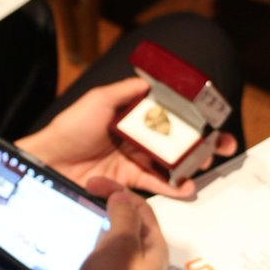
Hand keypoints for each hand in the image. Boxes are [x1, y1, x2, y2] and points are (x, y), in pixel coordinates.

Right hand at [8, 178, 167, 269]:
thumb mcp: (120, 247)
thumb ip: (123, 218)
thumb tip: (122, 197)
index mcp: (150, 248)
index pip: (139, 208)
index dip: (117, 190)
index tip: (88, 183)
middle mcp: (136, 266)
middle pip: (111, 233)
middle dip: (85, 219)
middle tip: (63, 207)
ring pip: (83, 262)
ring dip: (57, 254)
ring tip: (35, 241)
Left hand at [16, 77, 237, 199]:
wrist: (47, 162)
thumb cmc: (69, 128)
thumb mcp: (97, 101)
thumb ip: (125, 92)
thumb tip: (150, 83)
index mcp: (131, 116)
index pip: (169, 115)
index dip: (193, 117)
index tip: (214, 119)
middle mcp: (136, 138)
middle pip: (176, 140)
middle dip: (202, 144)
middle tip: (222, 147)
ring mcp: (133, 161)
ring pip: (170, 163)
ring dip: (192, 165)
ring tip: (206, 167)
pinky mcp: (127, 182)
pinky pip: (155, 183)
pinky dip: (172, 186)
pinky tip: (187, 186)